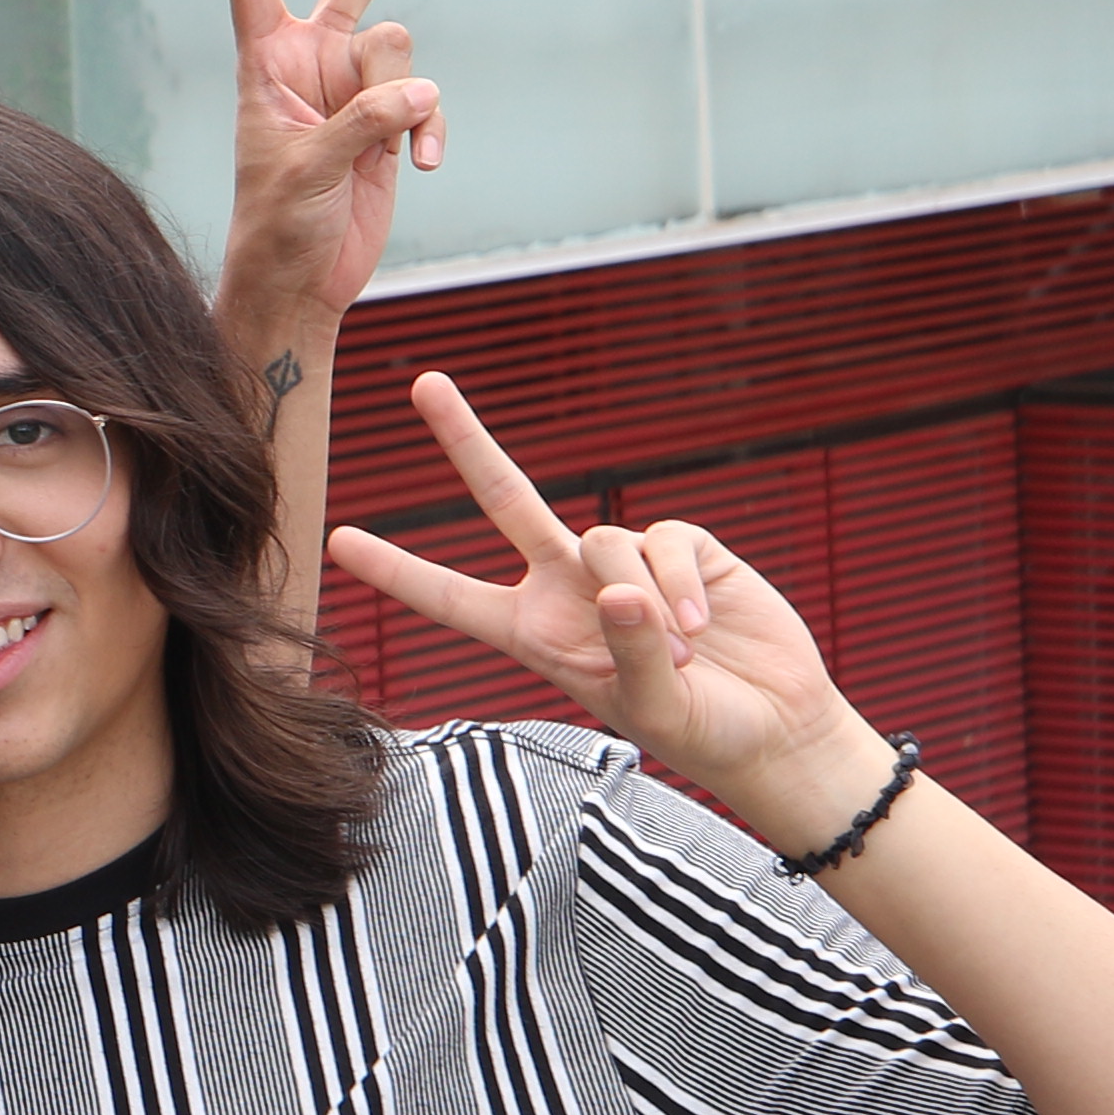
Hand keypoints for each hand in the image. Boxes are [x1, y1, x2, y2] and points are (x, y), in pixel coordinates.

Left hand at [208, 0, 443, 338]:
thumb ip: (361, 123)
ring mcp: (359, 84)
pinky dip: (431, 131)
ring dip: (398, 101)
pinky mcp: (395, 116)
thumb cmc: (275, 224)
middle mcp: (314, 56)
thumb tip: (420, 90)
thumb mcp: (304, 171)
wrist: (302, 278)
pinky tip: (419, 168)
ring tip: (372, 153)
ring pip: (402, 48)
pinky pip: (430, 98)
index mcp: (265, 57)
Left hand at [325, 374, 879, 837]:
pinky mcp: (684, 548)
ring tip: (681, 650)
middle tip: (424, 385)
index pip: (452, 598)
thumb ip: (633, 654)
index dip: (398, 571)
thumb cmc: (701, 729)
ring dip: (644, 599)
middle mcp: (568, 587)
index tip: (338, 543)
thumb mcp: (653, 709)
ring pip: (606, 538)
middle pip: (507, 499)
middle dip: (466, 441)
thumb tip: (623, 593)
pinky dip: (679, 582)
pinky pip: (664, 539)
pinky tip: (702, 622)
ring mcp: (624, 562)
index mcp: (534, 633)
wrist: (775, 726)